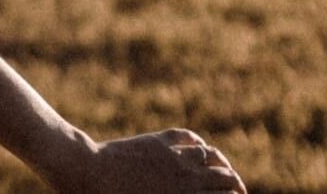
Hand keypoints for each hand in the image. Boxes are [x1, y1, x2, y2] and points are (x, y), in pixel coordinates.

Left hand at [51, 128, 244, 192]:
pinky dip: (197, 142)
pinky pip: (186, 137)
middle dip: (235, 184)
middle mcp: (187, 176)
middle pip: (225, 177)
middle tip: (238, 190)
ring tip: (225, 169)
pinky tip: (199, 146)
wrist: (88, 175)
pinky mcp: (158, 140)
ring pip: (211, 155)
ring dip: (222, 163)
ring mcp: (174, 155)